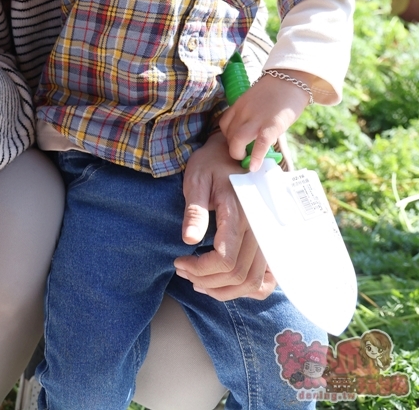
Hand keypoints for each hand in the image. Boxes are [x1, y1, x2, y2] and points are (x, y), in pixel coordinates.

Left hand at [174, 133, 275, 300]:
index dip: (200, 269)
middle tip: (182, 270)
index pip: (225, 258)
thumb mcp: (196, 181)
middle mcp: (258, 228)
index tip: (179, 262)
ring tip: (198, 281)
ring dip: (223, 289)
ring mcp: (265, 236)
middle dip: (206, 280)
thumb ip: (195, 211)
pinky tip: (225, 284)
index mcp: (239, 213)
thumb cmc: (210, 166)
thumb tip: (189, 240)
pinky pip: (266, 278)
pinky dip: (247, 289)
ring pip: (252, 281)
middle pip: (237, 274)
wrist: (230, 154)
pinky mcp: (267, 241)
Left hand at [218, 73, 308, 171]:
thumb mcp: (258, 99)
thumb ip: (253, 114)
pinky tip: (255, 167)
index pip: (224, 124)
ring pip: (237, 140)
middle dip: (232, 148)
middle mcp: (244, 112)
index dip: (228, 137)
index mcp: (240, 104)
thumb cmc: (278, 89)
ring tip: (245, 161)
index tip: (236, 144)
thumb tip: (257, 133)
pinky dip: (255, 157)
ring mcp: (256, 119)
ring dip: (238, 154)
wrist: (292, 77)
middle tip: (242, 154)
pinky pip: (260, 144)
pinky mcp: (272, 125)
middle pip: (228, 134)